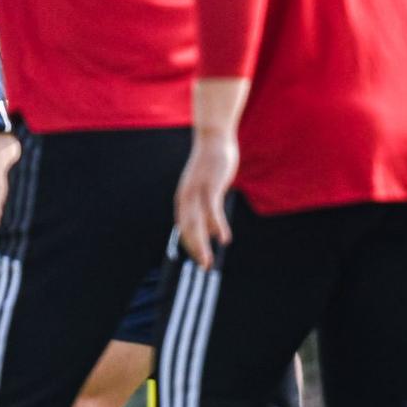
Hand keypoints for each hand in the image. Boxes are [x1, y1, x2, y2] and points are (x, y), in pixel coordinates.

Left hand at [174, 133, 238, 269]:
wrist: (213, 139)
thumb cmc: (212, 166)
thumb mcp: (208, 191)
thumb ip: (208, 211)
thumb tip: (212, 234)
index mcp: (183, 199)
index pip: (183, 228)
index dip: (191, 245)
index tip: (200, 259)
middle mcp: (186, 198)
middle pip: (187, 229)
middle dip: (195, 250)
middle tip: (203, 267)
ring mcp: (197, 192)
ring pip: (196, 223)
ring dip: (202, 244)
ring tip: (208, 261)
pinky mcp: (210, 186)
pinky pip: (212, 210)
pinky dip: (217, 226)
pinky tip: (223, 239)